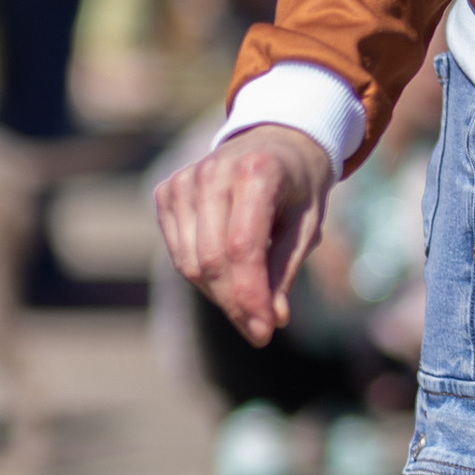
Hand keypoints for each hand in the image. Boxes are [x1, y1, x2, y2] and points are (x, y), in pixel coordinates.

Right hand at [154, 126, 334, 347]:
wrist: (273, 141)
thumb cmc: (297, 188)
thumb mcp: (307, 224)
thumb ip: (286, 269)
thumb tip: (273, 319)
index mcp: (257, 172)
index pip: (242, 247)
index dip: (250, 295)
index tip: (264, 332)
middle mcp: (213, 171)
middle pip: (210, 259)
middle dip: (234, 304)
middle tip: (258, 331)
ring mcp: (184, 180)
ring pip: (189, 262)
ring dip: (219, 294)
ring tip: (250, 302)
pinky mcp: (167, 191)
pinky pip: (178, 252)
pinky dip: (202, 277)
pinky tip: (229, 276)